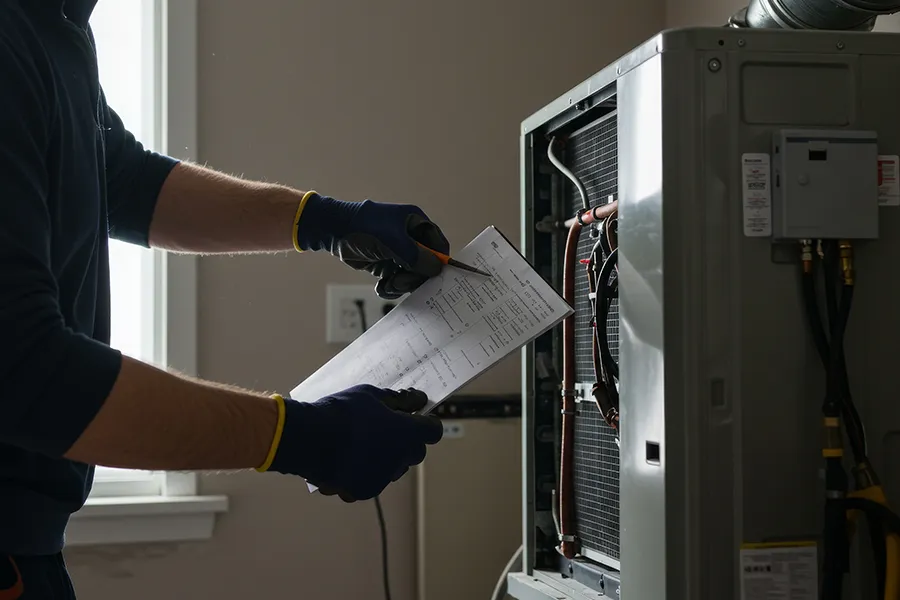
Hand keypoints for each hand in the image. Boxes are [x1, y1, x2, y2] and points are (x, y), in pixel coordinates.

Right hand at [267, 385, 442, 500]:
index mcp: (407, 434)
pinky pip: (372, 481)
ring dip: (387, 458)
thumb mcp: (371, 395)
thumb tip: (419, 400)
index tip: (416, 417)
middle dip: (407, 441)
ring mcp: (381, 479)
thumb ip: (399, 399)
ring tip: (363, 443)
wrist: (307, 439)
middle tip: (387, 429)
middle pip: (415, 452)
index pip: (433, 431)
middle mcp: (400, 460)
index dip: (426, 423)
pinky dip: (366, 472)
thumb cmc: (342, 412)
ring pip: (394, 469)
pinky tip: (349, 460)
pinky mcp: (362, 491)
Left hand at [293, 193, 449, 298]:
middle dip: (415, 277)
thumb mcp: (393, 241)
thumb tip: (438, 268)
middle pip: (426, 264)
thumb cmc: (364, 228)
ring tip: (389, 284)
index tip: (438, 277)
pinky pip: (397, 280)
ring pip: (411, 275)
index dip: (441, 260)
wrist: (333, 231)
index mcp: (415, 223)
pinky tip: (382, 286)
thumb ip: (417, 256)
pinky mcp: (386, 264)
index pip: (438, 244)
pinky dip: (391, 286)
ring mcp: (398, 252)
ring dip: (402, 284)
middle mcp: (409, 238)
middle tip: (402, 283)